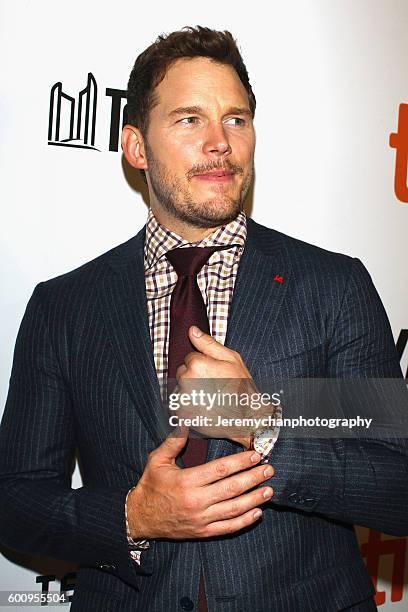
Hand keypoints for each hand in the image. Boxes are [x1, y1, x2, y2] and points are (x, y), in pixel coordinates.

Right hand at [127, 427, 273, 539]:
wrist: (140, 517)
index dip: (240, 462)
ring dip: (254, 499)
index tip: (255, 455)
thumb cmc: (151, 486)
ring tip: (269, 490)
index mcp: (187, 481)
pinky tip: (257, 512)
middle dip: (253, 478)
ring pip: (234, 509)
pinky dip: (245, 521)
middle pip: (232, 488)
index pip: (220, 470)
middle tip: (268, 470)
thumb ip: (173, 442)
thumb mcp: (157, 460)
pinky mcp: (203, 532)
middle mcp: (196, 501)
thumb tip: (186, 423)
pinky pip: (228, 527)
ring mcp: (201, 519)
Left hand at [172, 326, 275, 448]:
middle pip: (183, 372)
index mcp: (196, 364)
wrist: (247, 418)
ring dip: (191, 391)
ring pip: (181, 388)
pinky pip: (179, 405)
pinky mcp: (181, 414)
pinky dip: (188, 406)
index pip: (190, 358)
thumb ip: (208, 343)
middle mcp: (186, 380)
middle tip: (214, 386)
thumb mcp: (231, 359)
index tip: (216, 374)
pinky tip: (204, 408)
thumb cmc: (242, 387)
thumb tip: (192, 330)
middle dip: (195, 376)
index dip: (204, 365)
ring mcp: (183, 399)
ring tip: (210, 398)